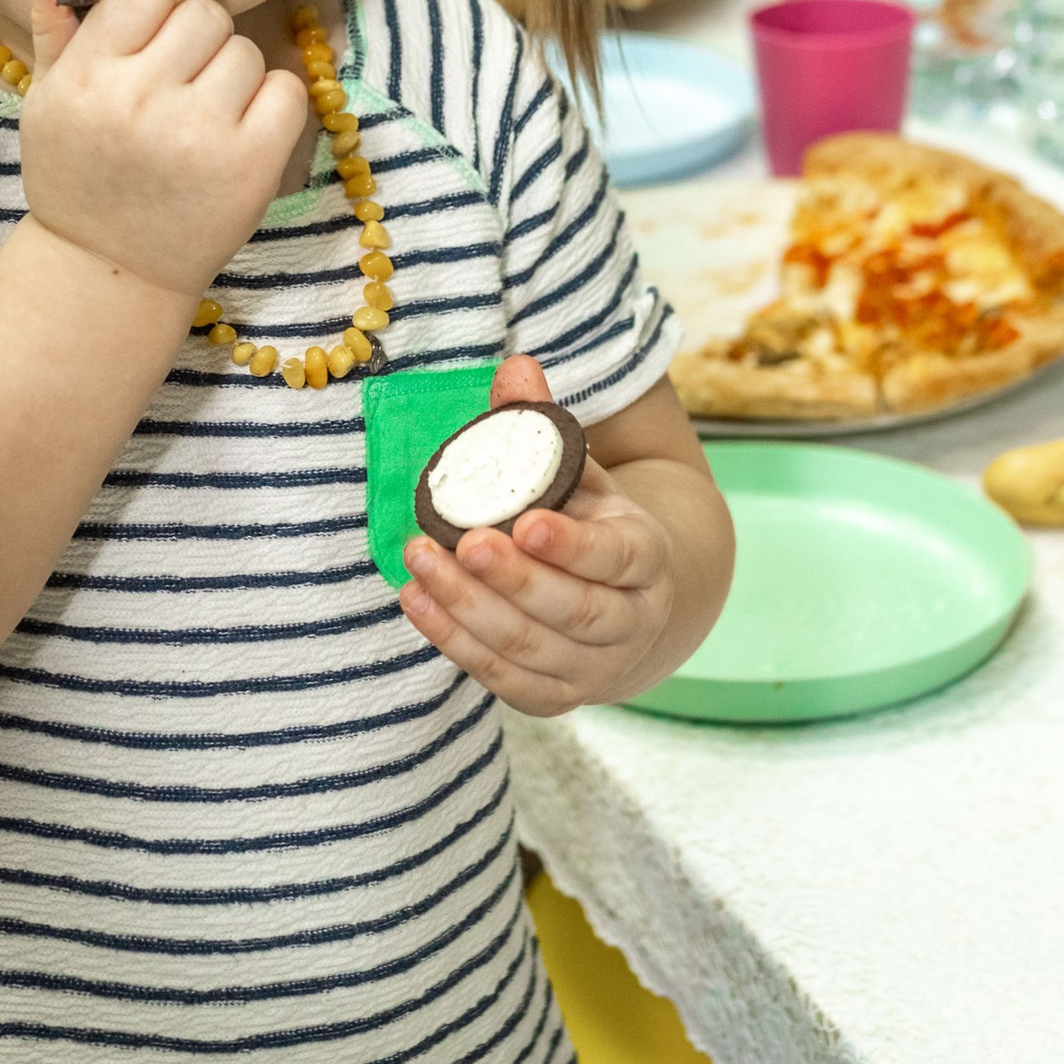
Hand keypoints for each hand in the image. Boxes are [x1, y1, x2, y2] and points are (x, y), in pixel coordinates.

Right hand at [15, 0, 305, 310]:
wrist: (110, 269)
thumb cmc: (78, 173)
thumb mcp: (48, 95)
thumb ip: (55, 17)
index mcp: (86, 77)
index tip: (169, 11)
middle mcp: (141, 101)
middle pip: (205, 13)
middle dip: (200, 33)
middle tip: (182, 73)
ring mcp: (199, 135)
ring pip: (246, 50)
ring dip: (232, 70)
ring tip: (203, 109)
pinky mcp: (251, 166)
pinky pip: (288, 90)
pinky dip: (273, 102)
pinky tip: (240, 128)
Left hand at [400, 357, 692, 719]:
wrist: (629, 606)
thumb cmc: (591, 526)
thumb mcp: (581, 473)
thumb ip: (543, 427)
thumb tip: (515, 366)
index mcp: (646, 557)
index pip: (616, 557)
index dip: (572, 545)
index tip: (524, 523)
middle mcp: (630, 621)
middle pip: (573, 610)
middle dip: (512, 579)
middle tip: (459, 543)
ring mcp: (593, 667)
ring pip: (530, 648)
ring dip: (468, 608)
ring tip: (419, 561)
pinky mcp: (554, 696)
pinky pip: (503, 678)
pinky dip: (456, 642)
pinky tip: (417, 601)